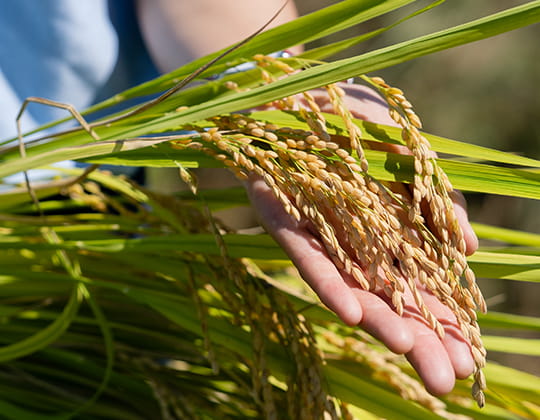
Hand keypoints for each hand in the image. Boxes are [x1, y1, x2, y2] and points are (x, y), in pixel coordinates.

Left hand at [246, 83, 478, 395]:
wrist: (300, 90)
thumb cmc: (358, 119)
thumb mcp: (410, 154)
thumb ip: (438, 201)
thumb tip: (469, 248)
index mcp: (388, 232)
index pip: (421, 288)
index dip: (444, 321)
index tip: (469, 356)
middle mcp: (355, 243)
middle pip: (388, 300)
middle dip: (417, 338)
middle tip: (445, 381)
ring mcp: (321, 235)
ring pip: (350, 287)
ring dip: (377, 320)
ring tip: (405, 350)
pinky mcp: (285, 221)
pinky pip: (307, 258)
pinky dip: (330, 282)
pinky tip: (351, 311)